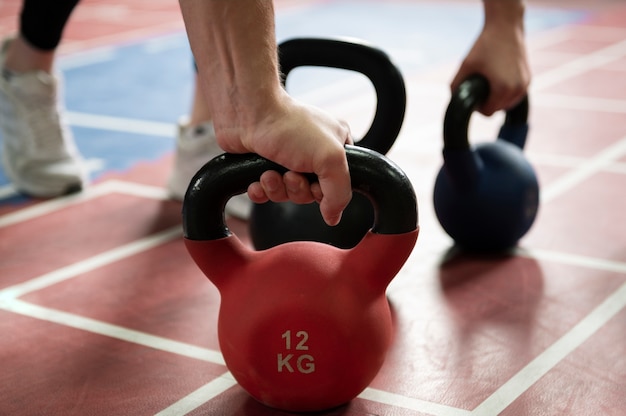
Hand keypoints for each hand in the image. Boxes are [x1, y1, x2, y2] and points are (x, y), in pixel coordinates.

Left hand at [217, 91, 352, 226]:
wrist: (247, 113)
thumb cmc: (289, 125)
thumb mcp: (330, 158)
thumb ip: (340, 192)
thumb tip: (333, 217)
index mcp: (335, 146)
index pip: (339, 184)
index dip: (325, 191)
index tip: (315, 183)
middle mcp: (312, 153)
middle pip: (311, 193)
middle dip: (298, 189)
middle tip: (290, 174)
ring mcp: (286, 159)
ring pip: (288, 195)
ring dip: (278, 189)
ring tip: (269, 173)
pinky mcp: (262, 166)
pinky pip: (266, 193)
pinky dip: (261, 191)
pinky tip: (258, 179)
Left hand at [451, 1, 529, 114]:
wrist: (505, 28)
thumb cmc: (484, 46)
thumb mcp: (465, 66)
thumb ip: (455, 85)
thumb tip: (453, 101)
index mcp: (503, 89)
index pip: (488, 113)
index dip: (478, 107)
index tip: (474, 94)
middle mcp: (518, 89)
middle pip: (498, 110)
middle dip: (488, 102)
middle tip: (480, 86)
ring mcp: (525, 85)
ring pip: (508, 105)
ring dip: (498, 99)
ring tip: (489, 84)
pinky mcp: (529, 79)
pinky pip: (515, 95)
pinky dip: (507, 92)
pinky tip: (499, 80)